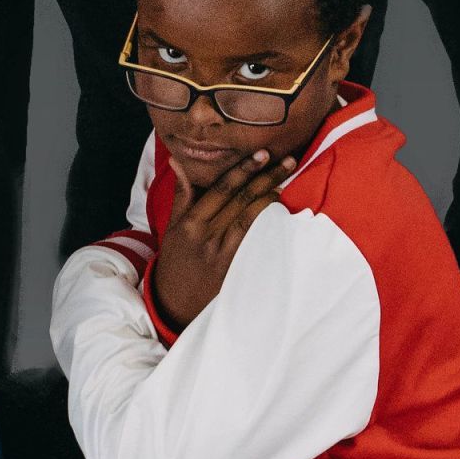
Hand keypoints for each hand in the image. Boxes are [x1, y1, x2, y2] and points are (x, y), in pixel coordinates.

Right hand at [151, 145, 294, 330]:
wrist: (174, 304)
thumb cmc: (175, 261)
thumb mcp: (172, 228)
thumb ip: (182, 195)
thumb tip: (177, 161)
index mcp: (190, 222)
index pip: (221, 190)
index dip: (243, 170)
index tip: (261, 153)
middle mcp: (206, 236)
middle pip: (240, 200)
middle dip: (265, 177)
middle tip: (288, 160)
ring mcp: (221, 253)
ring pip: (250, 218)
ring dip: (270, 198)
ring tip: (286, 181)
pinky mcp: (233, 268)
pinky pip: (253, 241)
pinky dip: (267, 224)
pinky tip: (280, 211)